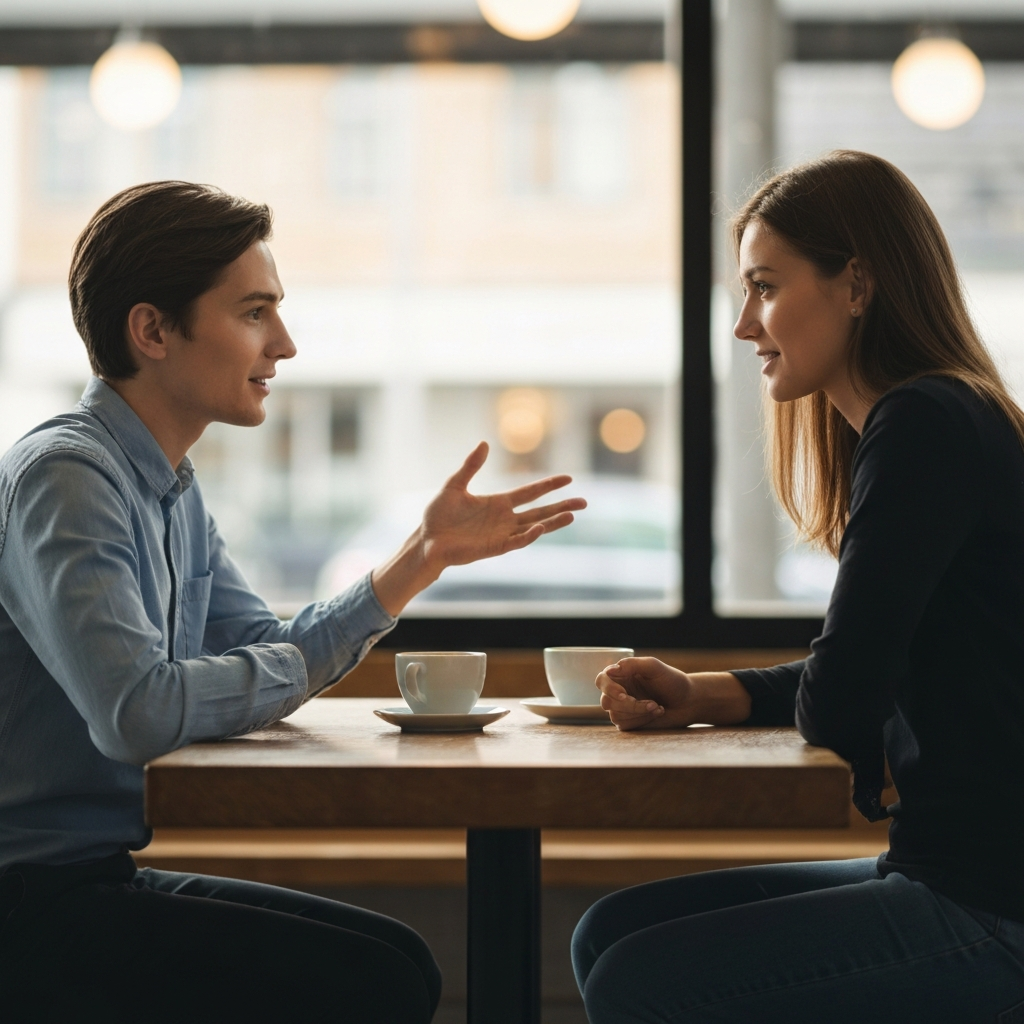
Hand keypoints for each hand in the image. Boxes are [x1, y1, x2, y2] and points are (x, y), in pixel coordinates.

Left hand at [371, 442, 585, 614]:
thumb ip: (471, 466)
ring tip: (573, 515)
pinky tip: (541, 527)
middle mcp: (505, 518)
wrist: (426, 540)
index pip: (530, 492)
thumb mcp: (454, 485)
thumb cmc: (437, 515)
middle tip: (584, 502)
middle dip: (562, 505)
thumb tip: (484, 443)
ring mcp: (502, 534)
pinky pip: (517, 542)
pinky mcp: (495, 548)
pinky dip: (530, 535)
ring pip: (535, 527)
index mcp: (498, 503)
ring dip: (553, 522)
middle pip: (540, 510)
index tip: (568, 478)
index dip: (549, 485)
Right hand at [597, 659, 753, 731]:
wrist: (689, 701)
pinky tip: (656, 713)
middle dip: (629, 705)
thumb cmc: (673, 682)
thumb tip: (611, 670)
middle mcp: (619, 691)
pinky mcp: (630, 722)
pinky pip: (625, 725)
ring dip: (639, 712)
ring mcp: (623, 708)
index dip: (608, 688)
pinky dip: (642, 720)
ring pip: (616, 715)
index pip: (602, 680)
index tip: (624, 695)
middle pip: (606, 701)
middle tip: (651, 703)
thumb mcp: (654, 667)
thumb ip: (632, 665)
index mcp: (622, 675)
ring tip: (657, 706)